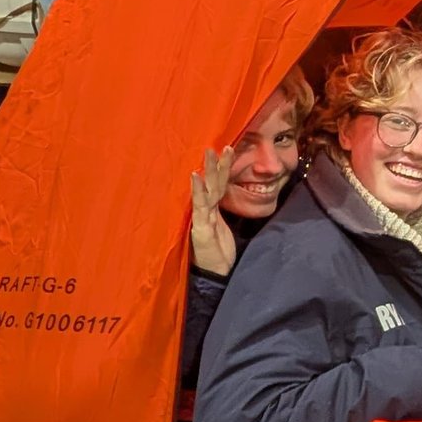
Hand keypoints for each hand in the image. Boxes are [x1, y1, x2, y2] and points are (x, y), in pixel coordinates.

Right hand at [189, 151, 236, 275]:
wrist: (214, 276)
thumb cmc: (219, 254)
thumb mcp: (224, 230)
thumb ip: (220, 214)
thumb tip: (225, 198)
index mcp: (212, 211)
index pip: (218, 186)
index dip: (222, 170)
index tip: (226, 151)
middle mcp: (206, 212)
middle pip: (213, 184)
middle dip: (215, 165)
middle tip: (216, 145)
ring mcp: (202, 218)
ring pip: (207, 190)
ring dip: (209, 170)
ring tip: (209, 151)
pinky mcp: (200, 228)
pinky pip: (199, 206)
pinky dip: (197, 190)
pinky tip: (195, 175)